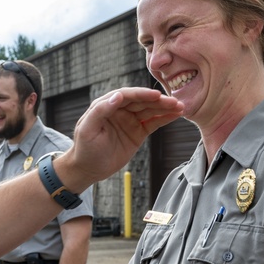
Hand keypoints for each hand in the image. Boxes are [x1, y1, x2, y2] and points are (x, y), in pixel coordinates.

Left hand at [61, 87, 182, 186]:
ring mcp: (130, 120)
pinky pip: (153, 122)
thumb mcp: (87, 130)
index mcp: (106, 105)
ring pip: (150, 110)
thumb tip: (117, 95)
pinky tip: (176, 114)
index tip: (155, 95)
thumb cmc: (84, 148)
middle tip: (174, 101)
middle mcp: (120, 110)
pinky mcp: (137, 132)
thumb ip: (100, 111)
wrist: (88, 169)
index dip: (141, 94)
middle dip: (158, 100)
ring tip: (180, 107)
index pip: (126, 95)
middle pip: (141, 101)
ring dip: (165, 108)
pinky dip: (164, 118)